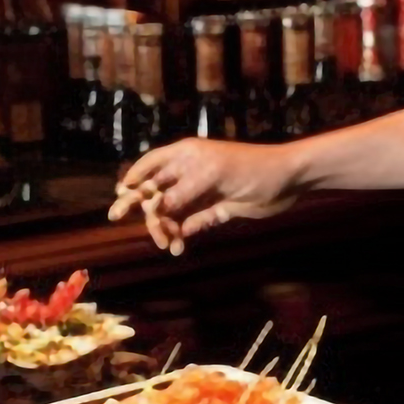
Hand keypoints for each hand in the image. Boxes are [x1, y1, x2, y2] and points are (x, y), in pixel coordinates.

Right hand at [109, 137, 306, 254]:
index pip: (151, 167)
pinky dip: (183, 235)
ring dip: (165, 227)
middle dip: (140, 206)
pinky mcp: (216, 210)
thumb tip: (154, 208)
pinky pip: (192, 224)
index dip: (133, 181)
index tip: (120, 197)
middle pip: (156, 190)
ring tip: (166, 244)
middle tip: (116, 217)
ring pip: (172, 212)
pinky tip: (178, 248)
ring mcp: (202, 193)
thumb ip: (182, 191)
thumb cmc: (249, 167)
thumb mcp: (213, 175)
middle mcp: (190, 173)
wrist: (287, 179)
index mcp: (187, 155)